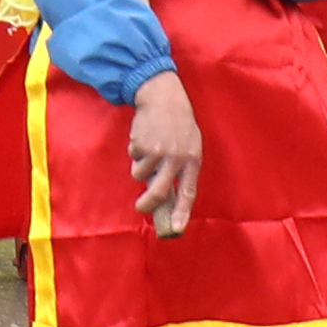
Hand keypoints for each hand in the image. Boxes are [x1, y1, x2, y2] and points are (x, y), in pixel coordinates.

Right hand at [126, 75, 206, 235]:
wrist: (163, 97)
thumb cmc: (179, 124)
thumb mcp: (190, 145)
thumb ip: (182, 169)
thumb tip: (170, 197)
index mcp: (192, 160)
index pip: (188, 192)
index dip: (182, 212)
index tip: (176, 229)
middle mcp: (176, 158)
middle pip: (159, 192)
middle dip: (147, 204)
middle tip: (141, 207)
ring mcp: (157, 152)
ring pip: (141, 174)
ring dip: (140, 167)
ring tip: (148, 150)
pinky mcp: (141, 144)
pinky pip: (133, 157)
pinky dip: (136, 151)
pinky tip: (145, 137)